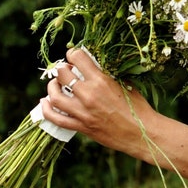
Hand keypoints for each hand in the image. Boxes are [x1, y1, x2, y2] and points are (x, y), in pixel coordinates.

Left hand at [41, 49, 156, 159]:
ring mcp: (82, 112)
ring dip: (52, 87)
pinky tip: (45, 102)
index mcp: (100, 80)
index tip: (75, 56)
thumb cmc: (138, 107)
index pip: (77, 58)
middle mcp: (88, 95)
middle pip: (62, 75)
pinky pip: (56, 118)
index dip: (73, 54)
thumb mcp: (125, 84)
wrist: (142, 133)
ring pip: (54, 96)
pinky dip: (47, 109)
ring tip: (56, 84)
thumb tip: (95, 66)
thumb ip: (107, 74)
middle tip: (67, 71)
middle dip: (63, 69)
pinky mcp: (80, 126)